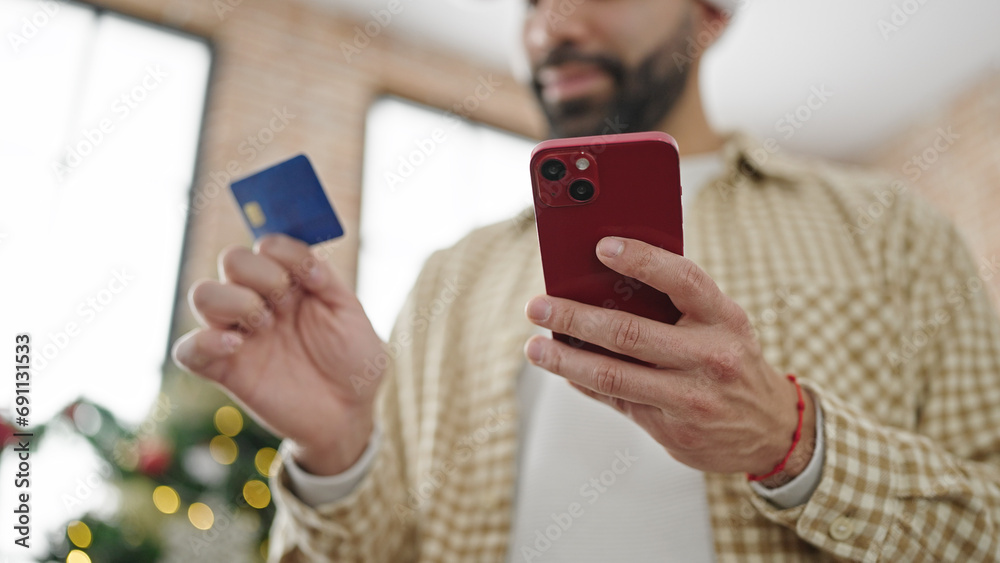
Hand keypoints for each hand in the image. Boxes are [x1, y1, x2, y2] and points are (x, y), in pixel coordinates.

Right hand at [172, 235, 385, 474]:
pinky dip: (204, 341)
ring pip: (202, 294)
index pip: (266, 244)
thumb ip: (327, 279)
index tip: (310, 278)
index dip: (283, 252)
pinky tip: (237, 345)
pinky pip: (187, 350)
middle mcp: (259, 301)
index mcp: (290, 282)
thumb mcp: (351, 314)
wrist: (349, 413)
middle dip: (261, 273)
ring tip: (265, 324)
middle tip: (286, 303)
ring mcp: (239, 334)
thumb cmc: (352, 362)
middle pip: (231, 258)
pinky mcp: (225, 370)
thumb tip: (304, 261)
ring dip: (234, 301)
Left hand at [524, 236, 815, 481]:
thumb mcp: (721, 324)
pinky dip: (585, 383)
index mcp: (724, 318)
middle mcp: (710, 357)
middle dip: (574, 317)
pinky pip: (617, 401)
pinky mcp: (672, 428)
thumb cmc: (731, 361)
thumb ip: (675, 305)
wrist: (770, 430)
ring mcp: (691, 397)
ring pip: (613, 375)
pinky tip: (564, 370)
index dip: (642, 259)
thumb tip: (602, 284)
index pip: (682, 279)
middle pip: (629, 333)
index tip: (601, 247)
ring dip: (565, 360)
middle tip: (538, 306)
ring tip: (534, 348)